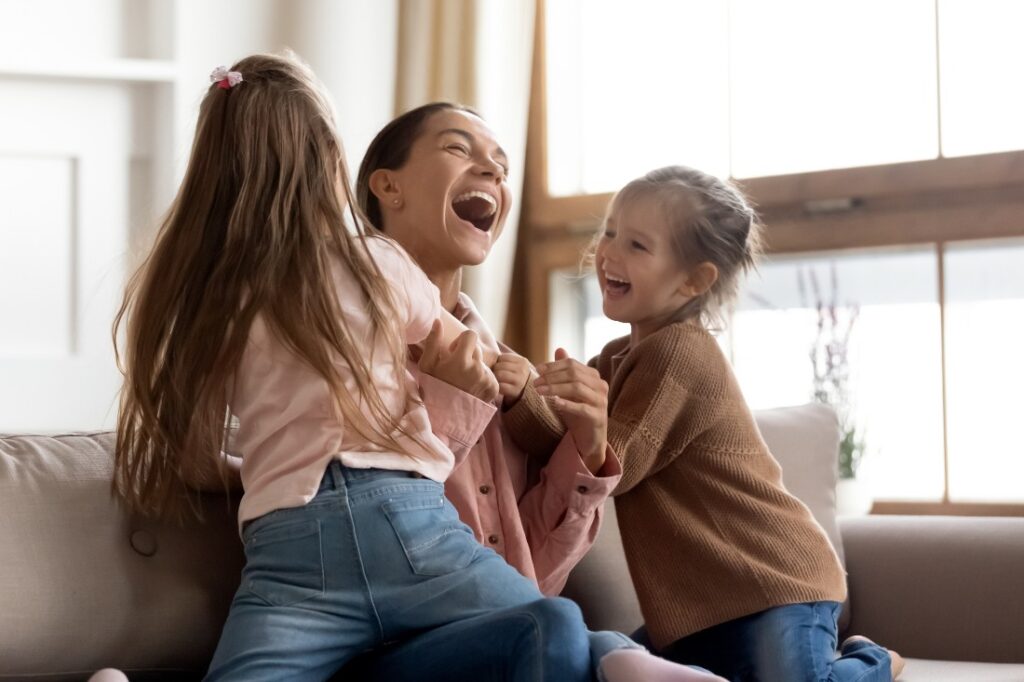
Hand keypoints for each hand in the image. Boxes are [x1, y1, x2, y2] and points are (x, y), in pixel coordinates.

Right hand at [418, 320, 499, 401]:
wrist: (443, 415)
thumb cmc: (433, 388)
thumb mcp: (427, 365)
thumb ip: (432, 341)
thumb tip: (438, 321)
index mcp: (461, 360)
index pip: (471, 335)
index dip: (462, 341)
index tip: (454, 352)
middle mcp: (477, 369)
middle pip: (477, 350)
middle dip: (468, 355)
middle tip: (456, 369)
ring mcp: (487, 380)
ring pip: (484, 363)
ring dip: (475, 368)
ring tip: (463, 381)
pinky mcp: (493, 389)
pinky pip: (491, 375)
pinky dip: (483, 379)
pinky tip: (471, 388)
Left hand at [493, 352, 533, 407]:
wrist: (527, 391)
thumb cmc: (516, 375)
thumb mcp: (516, 365)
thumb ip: (506, 360)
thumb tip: (488, 355)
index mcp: (522, 361)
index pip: (502, 357)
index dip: (497, 362)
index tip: (498, 367)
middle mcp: (522, 370)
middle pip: (499, 366)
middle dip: (494, 370)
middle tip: (494, 374)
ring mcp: (519, 380)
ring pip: (499, 374)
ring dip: (494, 378)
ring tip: (496, 380)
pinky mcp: (515, 390)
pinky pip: (500, 386)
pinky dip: (497, 386)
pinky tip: (498, 386)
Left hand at [533, 348, 607, 472]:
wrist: (590, 439)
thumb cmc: (579, 413)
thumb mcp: (570, 391)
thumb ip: (566, 371)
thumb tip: (559, 348)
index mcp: (594, 377)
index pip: (572, 364)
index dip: (554, 365)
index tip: (537, 369)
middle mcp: (600, 386)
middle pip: (574, 374)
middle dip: (552, 377)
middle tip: (535, 382)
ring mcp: (601, 401)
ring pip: (577, 388)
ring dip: (555, 388)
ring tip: (539, 391)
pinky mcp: (598, 417)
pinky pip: (582, 408)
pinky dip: (567, 404)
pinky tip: (554, 403)